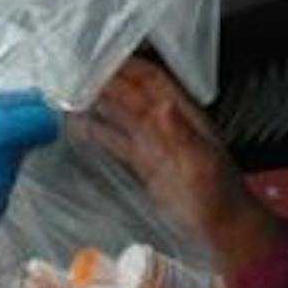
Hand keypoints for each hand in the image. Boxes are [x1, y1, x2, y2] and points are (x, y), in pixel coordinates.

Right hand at [78, 58, 277, 270]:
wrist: (223, 228)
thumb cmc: (219, 195)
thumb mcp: (201, 163)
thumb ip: (181, 133)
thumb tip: (161, 104)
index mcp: (181, 115)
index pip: (151, 79)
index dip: (126, 65)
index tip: (96, 58)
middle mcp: (164, 122)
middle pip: (129, 92)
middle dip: (102, 80)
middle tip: (68, 74)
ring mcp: (152, 141)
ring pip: (118, 112)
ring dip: (95, 102)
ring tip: (64, 94)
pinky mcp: (142, 161)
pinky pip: (114, 138)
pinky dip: (95, 130)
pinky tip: (74, 125)